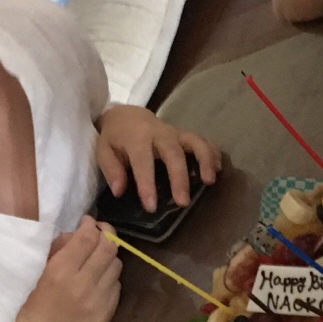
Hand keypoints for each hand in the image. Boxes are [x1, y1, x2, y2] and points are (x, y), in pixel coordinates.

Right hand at [15, 217, 121, 321]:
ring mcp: (98, 300)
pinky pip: (117, 285)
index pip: (87, 238)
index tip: (88, 221)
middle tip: (100, 233)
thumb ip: (60, 247)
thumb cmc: (33, 299)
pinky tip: (98, 280)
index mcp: (61, 271)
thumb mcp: (39, 268)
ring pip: (116, 265)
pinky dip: (109, 277)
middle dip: (106, 234)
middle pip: (108, 248)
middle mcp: (83, 284)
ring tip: (98, 258)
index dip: (91, 224)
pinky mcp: (107, 312)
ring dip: (109, 257)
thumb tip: (81, 231)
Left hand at [96, 105, 220, 212]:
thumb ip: (111, 169)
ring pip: (194, 142)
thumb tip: (120, 191)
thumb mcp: (103, 150)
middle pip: (173, 153)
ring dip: (205, 160)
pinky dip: (213, 153)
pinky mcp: (185, 135)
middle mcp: (159, 133)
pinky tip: (219, 170)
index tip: (151, 206)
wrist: (126, 115)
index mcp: (136, 137)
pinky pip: (203, 141)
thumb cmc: (115, 137)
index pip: (142, 161)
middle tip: (183, 202)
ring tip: (210, 181)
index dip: (146, 184)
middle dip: (179, 178)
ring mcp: (175, 133)